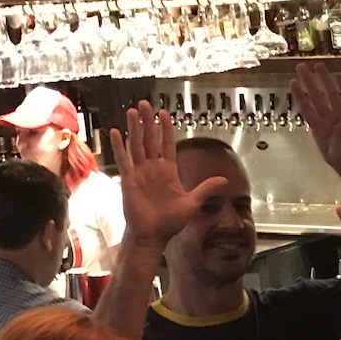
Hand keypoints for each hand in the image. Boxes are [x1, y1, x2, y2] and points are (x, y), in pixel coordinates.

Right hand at [109, 101, 228, 248]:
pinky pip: (124, 160)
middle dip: (148, 121)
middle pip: (150, 139)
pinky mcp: (128, 180)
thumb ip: (205, 188)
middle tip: (144, 103)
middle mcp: (153, 168)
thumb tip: (224, 180)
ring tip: (132, 111)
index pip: (167, 144)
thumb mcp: (192, 202)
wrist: (153, 236)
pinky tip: (116, 132)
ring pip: (136, 145)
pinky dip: (119, 146)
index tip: (164, 113)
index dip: (165, 129)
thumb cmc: (170, 221)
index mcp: (168, 171)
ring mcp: (140, 172)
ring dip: (134, 128)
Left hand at [291, 61, 340, 188]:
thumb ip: (338, 137)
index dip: (300, 96)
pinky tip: (338, 77)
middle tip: (301, 66)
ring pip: (331, 94)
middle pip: (317, 96)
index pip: (308, 109)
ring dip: (324, 80)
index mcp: (320, 131)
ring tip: (318, 66)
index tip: (293, 82)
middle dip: (309, 81)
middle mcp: (329, 121)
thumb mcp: (337, 154)